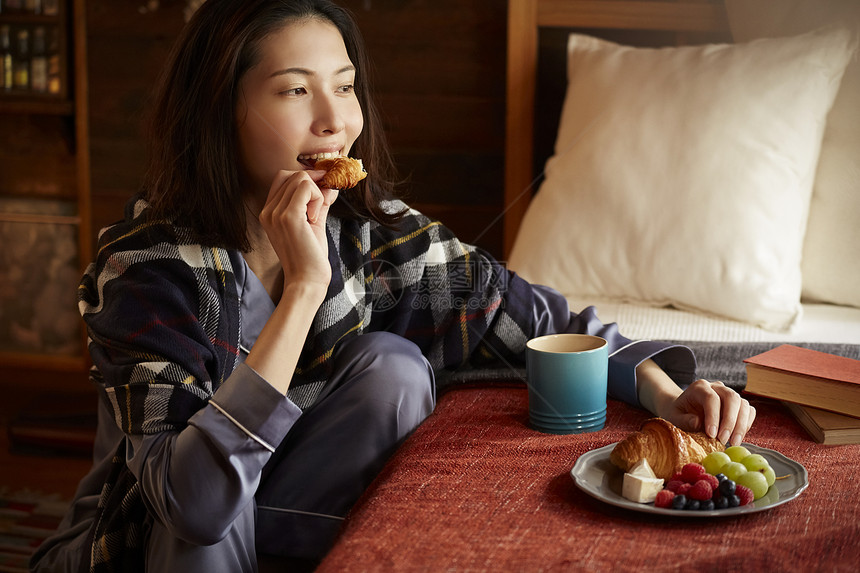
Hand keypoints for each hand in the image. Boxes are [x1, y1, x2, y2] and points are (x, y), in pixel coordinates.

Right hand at [258, 169, 338, 292]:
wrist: (306, 280)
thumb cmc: (310, 257)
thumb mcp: (313, 223)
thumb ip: (318, 202)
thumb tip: (329, 184)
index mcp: (269, 212)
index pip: (283, 178)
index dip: (305, 179)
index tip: (321, 191)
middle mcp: (268, 211)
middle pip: (292, 175)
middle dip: (314, 185)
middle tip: (322, 205)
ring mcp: (275, 213)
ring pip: (301, 179)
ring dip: (316, 194)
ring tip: (314, 218)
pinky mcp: (288, 216)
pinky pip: (307, 188)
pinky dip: (318, 199)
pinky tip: (314, 219)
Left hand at [662, 379, 755, 446]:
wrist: (685, 410)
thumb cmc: (679, 414)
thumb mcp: (675, 417)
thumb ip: (684, 420)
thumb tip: (697, 422)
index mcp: (699, 387)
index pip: (711, 398)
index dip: (713, 417)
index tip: (712, 435)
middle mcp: (717, 386)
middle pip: (731, 398)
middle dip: (730, 421)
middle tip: (723, 440)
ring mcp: (729, 393)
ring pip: (743, 404)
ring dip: (741, 425)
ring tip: (733, 443)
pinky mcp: (738, 404)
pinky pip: (749, 411)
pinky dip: (746, 425)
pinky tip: (737, 437)